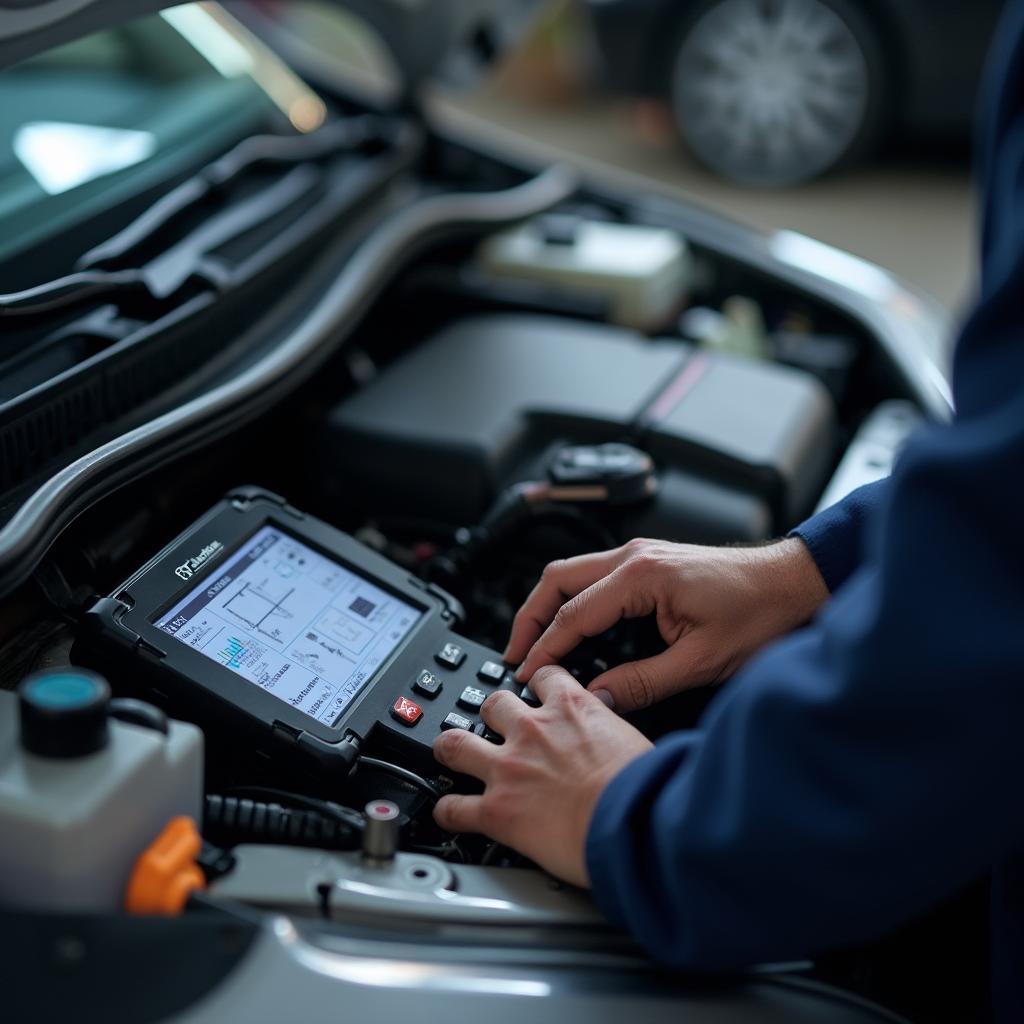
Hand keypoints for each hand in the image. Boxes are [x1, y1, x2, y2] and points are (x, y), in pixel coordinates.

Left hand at [432, 666, 652, 886]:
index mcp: (572, 709)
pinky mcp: (496, 810)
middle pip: (494, 703)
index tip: (536, 691)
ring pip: (456, 743)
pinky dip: (447, 810)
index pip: (545, 677)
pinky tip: (447, 812)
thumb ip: (615, 734)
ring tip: (448, 752)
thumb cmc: (646, 787)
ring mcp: (509, 768)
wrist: (633, 821)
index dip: (537, 683)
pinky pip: (454, 807)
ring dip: (450, 747)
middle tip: (491, 723)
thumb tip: (621, 744)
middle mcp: (533, 730)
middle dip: (490, 712)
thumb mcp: (638, 740)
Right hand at [505, 537, 828, 711]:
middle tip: (514, 655)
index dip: (545, 649)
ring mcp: (641, 556)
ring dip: (549, 607)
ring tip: (535, 645)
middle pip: (557, 579)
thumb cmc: (761, 613)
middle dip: (529, 618)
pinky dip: (574, 602)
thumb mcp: (701, 661)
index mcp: (642, 575)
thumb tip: (599, 699)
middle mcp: (635, 557)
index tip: (525, 675)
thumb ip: (644, 682)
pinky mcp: (650, 562)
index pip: (573, 614)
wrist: (796, 583)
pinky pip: (595, 578)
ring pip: (572, 574)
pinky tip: (575, 630)